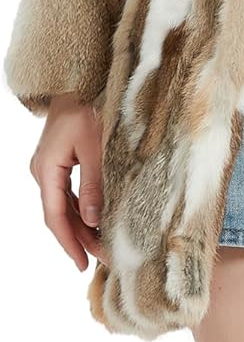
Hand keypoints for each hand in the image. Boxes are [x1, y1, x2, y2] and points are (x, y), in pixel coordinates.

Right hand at [29, 93, 109, 271]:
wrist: (81, 79)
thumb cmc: (88, 106)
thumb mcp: (95, 146)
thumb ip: (94, 184)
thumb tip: (93, 221)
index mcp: (47, 169)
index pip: (55, 216)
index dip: (69, 242)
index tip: (82, 263)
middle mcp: (43, 170)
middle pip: (59, 214)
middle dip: (80, 238)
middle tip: (103, 258)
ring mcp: (49, 165)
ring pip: (63, 205)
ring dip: (81, 224)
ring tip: (102, 245)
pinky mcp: (59, 160)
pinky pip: (68, 192)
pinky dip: (81, 208)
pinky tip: (95, 220)